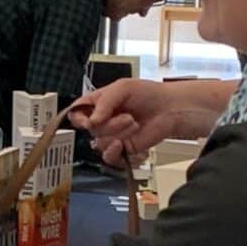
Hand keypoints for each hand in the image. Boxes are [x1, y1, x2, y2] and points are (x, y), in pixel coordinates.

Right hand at [68, 81, 220, 166]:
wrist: (170, 109)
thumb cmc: (149, 94)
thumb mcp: (123, 88)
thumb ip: (104, 102)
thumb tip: (91, 120)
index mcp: (97, 103)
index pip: (76, 114)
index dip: (78, 119)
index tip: (88, 120)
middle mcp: (102, 121)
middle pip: (90, 130)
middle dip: (110, 124)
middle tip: (128, 116)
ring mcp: (112, 136)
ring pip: (100, 143)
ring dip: (119, 134)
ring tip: (135, 124)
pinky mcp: (122, 150)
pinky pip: (109, 157)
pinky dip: (115, 152)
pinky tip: (123, 144)